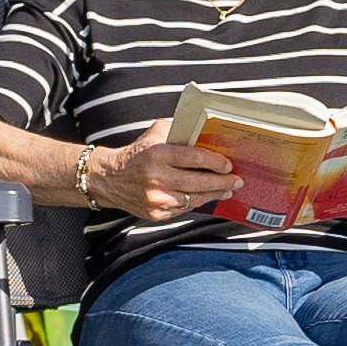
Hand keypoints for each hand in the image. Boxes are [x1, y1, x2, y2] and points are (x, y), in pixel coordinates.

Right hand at [107, 132, 236, 221]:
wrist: (109, 179)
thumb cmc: (137, 154)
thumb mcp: (155, 134)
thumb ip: (178, 131)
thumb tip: (206, 133)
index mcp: (158, 154)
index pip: (193, 158)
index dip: (214, 162)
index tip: (228, 165)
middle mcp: (157, 177)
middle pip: (198, 182)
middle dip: (221, 182)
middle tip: (236, 181)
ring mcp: (156, 198)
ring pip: (194, 199)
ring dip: (213, 195)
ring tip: (226, 190)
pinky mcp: (156, 214)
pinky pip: (183, 209)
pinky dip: (196, 202)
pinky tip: (205, 196)